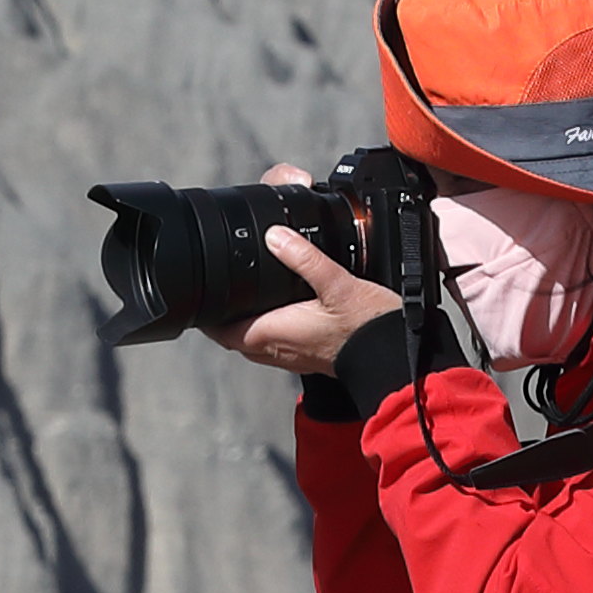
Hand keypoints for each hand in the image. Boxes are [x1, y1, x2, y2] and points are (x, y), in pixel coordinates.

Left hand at [220, 163, 399, 379]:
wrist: (391, 355)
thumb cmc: (366, 327)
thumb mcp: (337, 284)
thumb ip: (305, 258)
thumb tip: (275, 236)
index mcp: (268, 334)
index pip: (216, 327)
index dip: (204, 309)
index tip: (201, 289)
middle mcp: (271, 350)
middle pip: (229, 332)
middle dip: (222, 311)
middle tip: (222, 284)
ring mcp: (285, 356)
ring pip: (249, 337)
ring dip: (243, 319)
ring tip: (244, 293)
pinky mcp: (302, 356)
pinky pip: (270, 341)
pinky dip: (265, 325)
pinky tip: (278, 307)